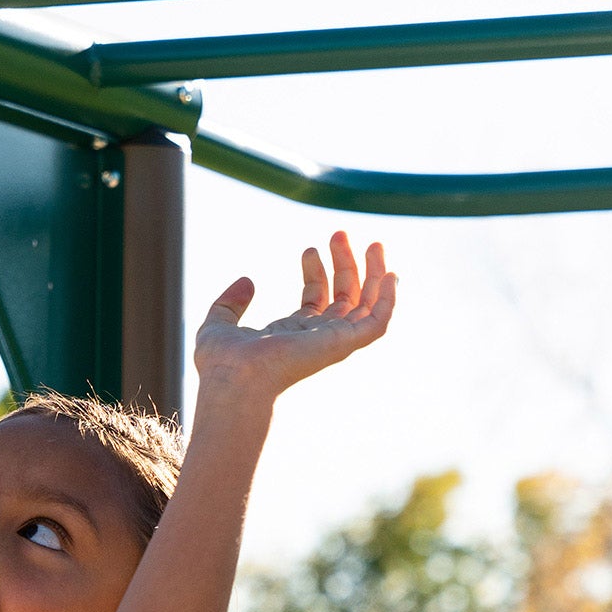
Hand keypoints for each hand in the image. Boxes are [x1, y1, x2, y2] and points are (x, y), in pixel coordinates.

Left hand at [192, 232, 395, 401]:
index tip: (309, 249)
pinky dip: (388, 299)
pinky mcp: (343, 343)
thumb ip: (230, 303)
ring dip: (372, 273)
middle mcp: (316, 339)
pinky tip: (392, 274)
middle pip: (343, 297)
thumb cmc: (222, 362)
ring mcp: (332, 342)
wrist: (234, 378)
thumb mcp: (219, 324)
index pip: (316, 300)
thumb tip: (247, 280)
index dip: (317, 271)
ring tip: (375, 243)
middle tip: (340, 233)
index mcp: (292, 335)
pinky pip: (377, 322)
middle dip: (345, 264)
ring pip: (365, 305)